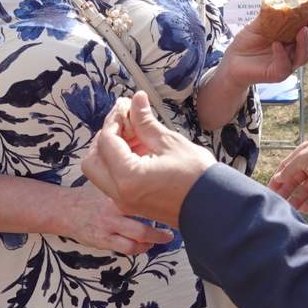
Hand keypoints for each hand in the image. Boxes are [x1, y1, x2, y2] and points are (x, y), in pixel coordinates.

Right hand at [58, 177, 173, 254]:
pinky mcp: (102, 240)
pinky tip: (146, 245)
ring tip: (164, 238)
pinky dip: (139, 248)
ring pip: (137, 238)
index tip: (172, 204)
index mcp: (115, 194)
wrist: (64, 209)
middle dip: (161, 231)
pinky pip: (125, 248)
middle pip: (143, 223)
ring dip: (154, 240)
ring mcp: (108, 227)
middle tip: (172, 229)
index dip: (160, 202)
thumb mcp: (107, 184)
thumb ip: (126, 184)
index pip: (142, 198)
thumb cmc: (89, 195)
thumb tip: (153, 179)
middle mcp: (113, 211)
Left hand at [83, 92, 211, 227]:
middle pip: (92, 160)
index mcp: (128, 178)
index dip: (114, 119)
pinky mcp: (132, 204)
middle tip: (125, 121)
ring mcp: (124, 202)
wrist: (214, 208)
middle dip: (105, 137)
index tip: (126, 105)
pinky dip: (118, 163)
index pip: (106, 141)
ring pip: (100, 172)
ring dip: (110, 150)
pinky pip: (113, 180)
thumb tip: (136, 100)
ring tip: (136, 134)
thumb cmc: (197, 178)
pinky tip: (140, 149)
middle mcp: (120, 193)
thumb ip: (145, 122)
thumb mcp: (169, 143)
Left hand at [219, 1, 307, 87]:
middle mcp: (296, 49)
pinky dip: (282, 55)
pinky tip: (276, 45)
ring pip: (305, 55)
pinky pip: (286, 66)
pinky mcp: (278, 73)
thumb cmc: (249, 40)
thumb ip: (273, 10)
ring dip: (305, 42)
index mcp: (296, 34)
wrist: (233, 59)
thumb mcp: (260, 21)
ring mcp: (289, 62)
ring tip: (301, 30)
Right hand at [268, 138, 307, 212]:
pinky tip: (302, 209)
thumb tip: (277, 178)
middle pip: (294, 181)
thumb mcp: (302, 157)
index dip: (277, 180)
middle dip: (286, 192)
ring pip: (304, 191)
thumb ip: (288, 169)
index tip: (270, 191)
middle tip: (278, 202)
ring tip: (289, 209)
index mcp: (302, 155)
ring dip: (296, 200)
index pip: (285, 169)